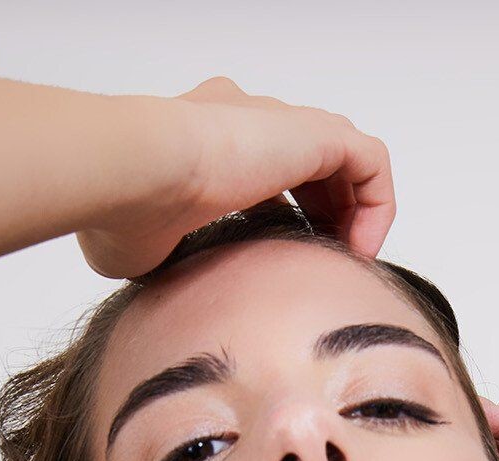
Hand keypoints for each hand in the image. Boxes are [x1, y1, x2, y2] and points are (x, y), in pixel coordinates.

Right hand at [77, 77, 394, 278]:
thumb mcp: (142, 252)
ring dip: (353, 213)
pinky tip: (358, 251)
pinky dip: (376, 206)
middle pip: (307, 163)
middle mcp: (245, 120)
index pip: (258, 169)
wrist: (133, 170)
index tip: (281, 265)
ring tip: (345, 262)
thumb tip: (164, 302)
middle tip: (321, 265)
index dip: (282, 218)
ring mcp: (280, 122)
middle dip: (324, 215)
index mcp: (203, 139)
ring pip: (342, 159)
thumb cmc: (122, 212)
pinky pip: (370, 163)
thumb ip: (163, 265)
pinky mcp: (312, 133)